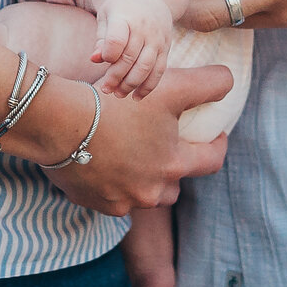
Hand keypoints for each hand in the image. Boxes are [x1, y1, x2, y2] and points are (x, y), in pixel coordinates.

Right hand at [43, 64, 231, 215]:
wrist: (58, 124)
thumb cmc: (116, 103)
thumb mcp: (170, 86)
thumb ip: (208, 84)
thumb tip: (228, 83)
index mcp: (173, 164)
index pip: (211, 160)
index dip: (216, 145)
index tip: (214, 135)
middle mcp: (152, 191)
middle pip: (175, 183)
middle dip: (175, 165)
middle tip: (164, 143)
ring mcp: (123, 201)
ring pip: (145, 194)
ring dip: (145, 179)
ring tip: (134, 155)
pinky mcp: (96, 203)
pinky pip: (114, 196)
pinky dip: (113, 181)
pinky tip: (103, 160)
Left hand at [93, 0, 174, 97]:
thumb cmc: (122, 7)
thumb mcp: (108, 14)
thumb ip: (102, 38)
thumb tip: (95, 59)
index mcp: (125, 16)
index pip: (117, 39)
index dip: (108, 53)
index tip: (102, 60)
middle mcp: (144, 28)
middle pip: (130, 58)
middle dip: (116, 77)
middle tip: (105, 89)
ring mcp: (157, 39)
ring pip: (146, 67)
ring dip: (131, 85)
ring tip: (118, 94)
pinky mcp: (166, 48)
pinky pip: (159, 71)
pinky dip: (148, 86)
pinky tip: (137, 96)